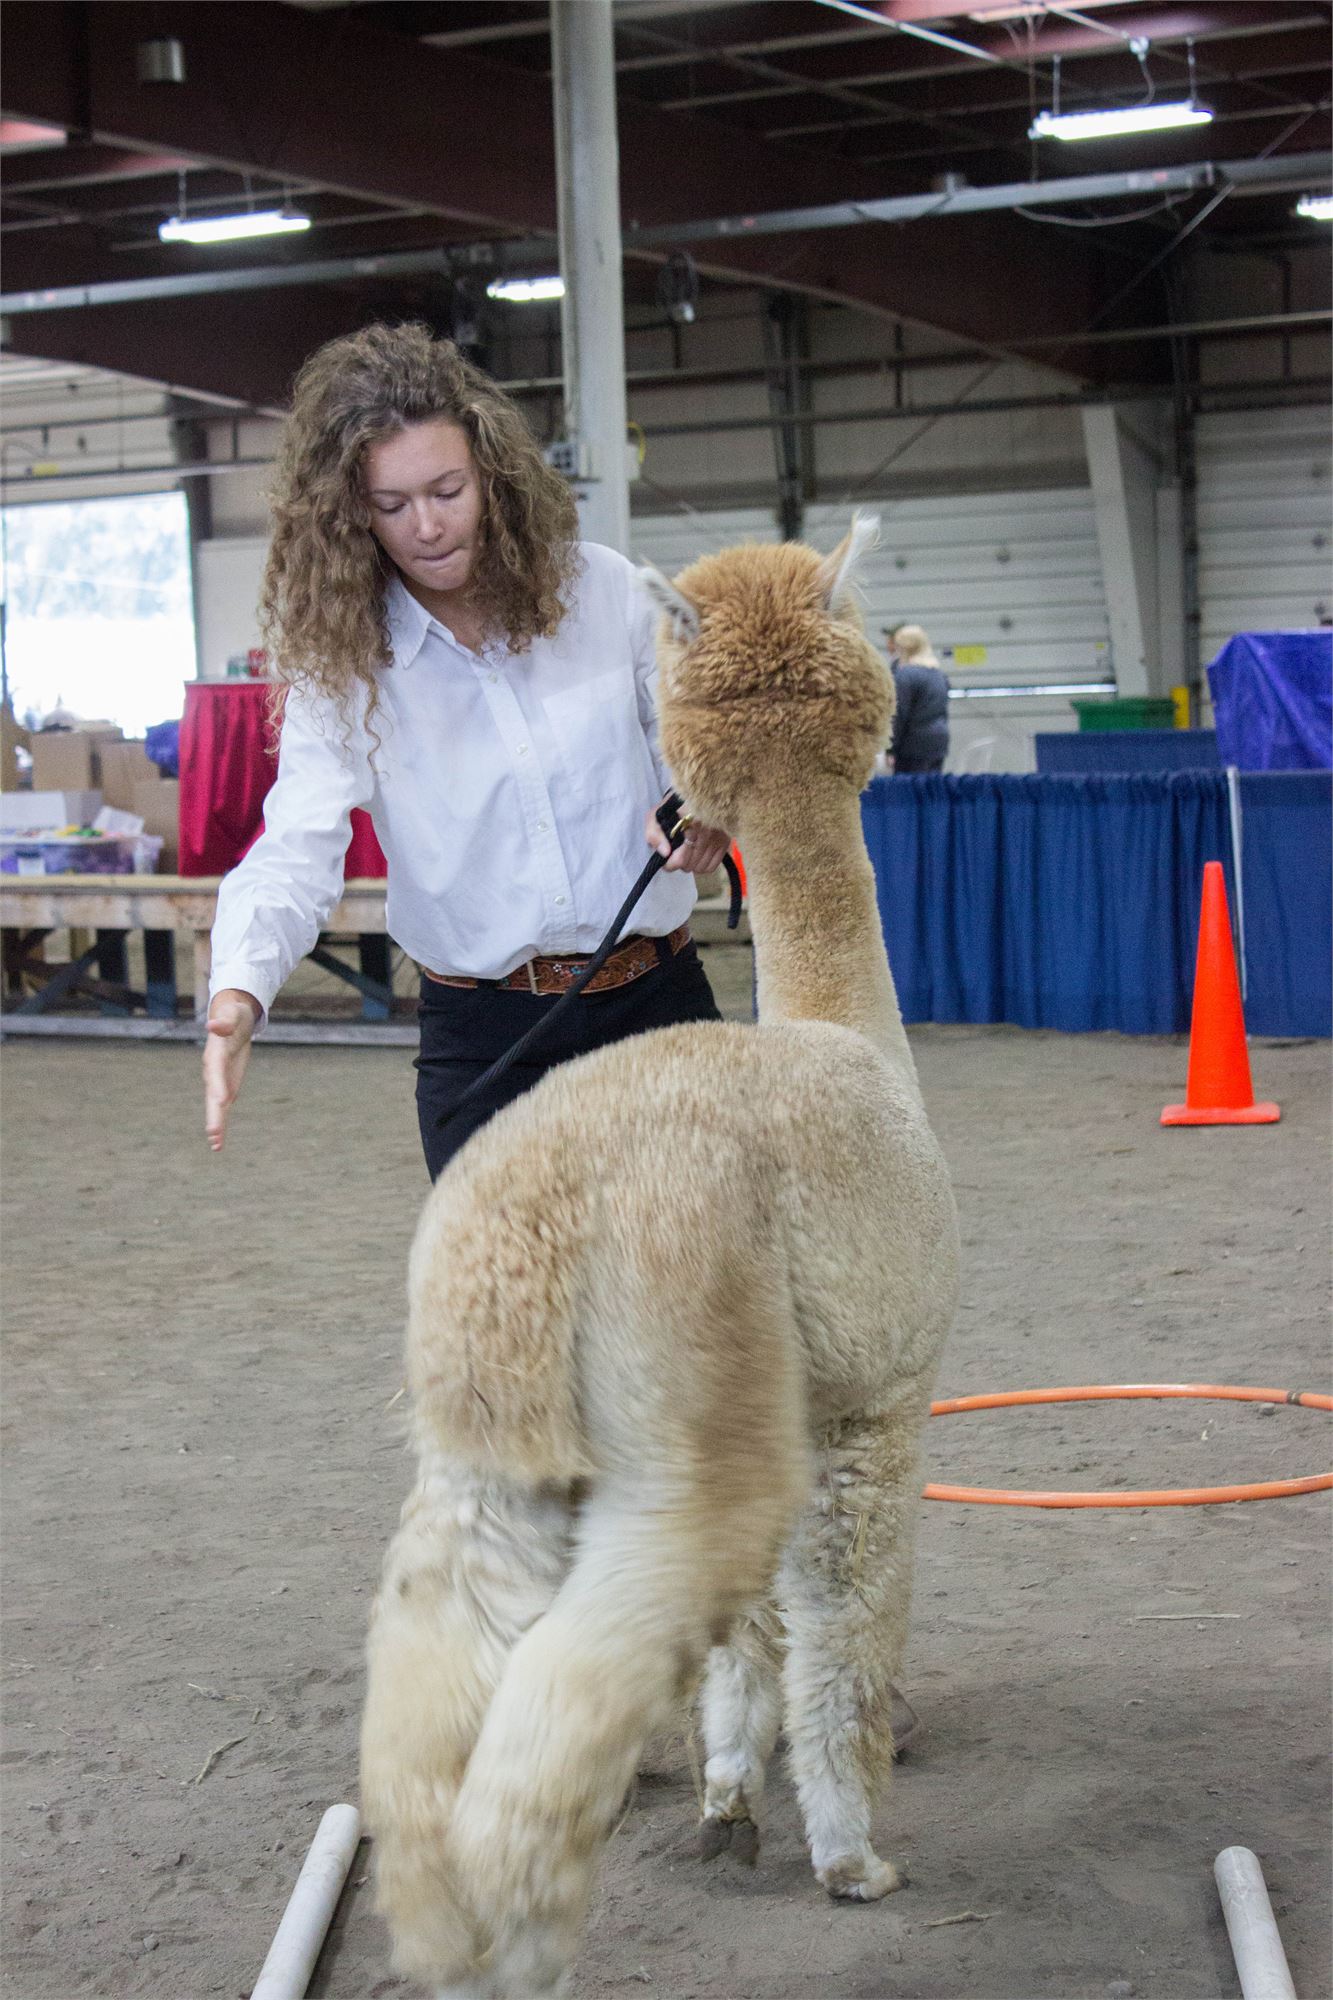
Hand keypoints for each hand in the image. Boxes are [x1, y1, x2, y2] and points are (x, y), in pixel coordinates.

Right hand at [203, 989, 259, 1151]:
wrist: (230, 1020)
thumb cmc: (233, 1015)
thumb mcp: (232, 1014)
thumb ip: (224, 1022)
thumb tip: (212, 1023)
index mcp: (215, 1053)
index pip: (216, 1069)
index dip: (218, 1084)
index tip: (222, 1100)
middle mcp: (213, 1070)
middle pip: (212, 1094)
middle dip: (214, 1114)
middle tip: (214, 1134)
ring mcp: (218, 1081)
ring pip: (216, 1106)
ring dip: (216, 1125)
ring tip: (216, 1145)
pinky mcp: (225, 1088)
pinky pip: (222, 1108)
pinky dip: (221, 1124)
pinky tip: (218, 1143)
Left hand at [644, 801, 731, 875]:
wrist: (700, 791)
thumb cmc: (675, 805)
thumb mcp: (656, 815)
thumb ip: (654, 834)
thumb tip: (665, 853)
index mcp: (687, 826)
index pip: (680, 860)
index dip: (669, 864)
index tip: (666, 859)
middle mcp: (705, 834)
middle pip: (689, 865)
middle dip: (679, 862)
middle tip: (676, 852)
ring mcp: (717, 839)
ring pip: (700, 868)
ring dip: (691, 864)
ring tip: (687, 852)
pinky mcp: (725, 842)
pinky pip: (712, 866)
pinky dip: (703, 865)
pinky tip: (698, 855)